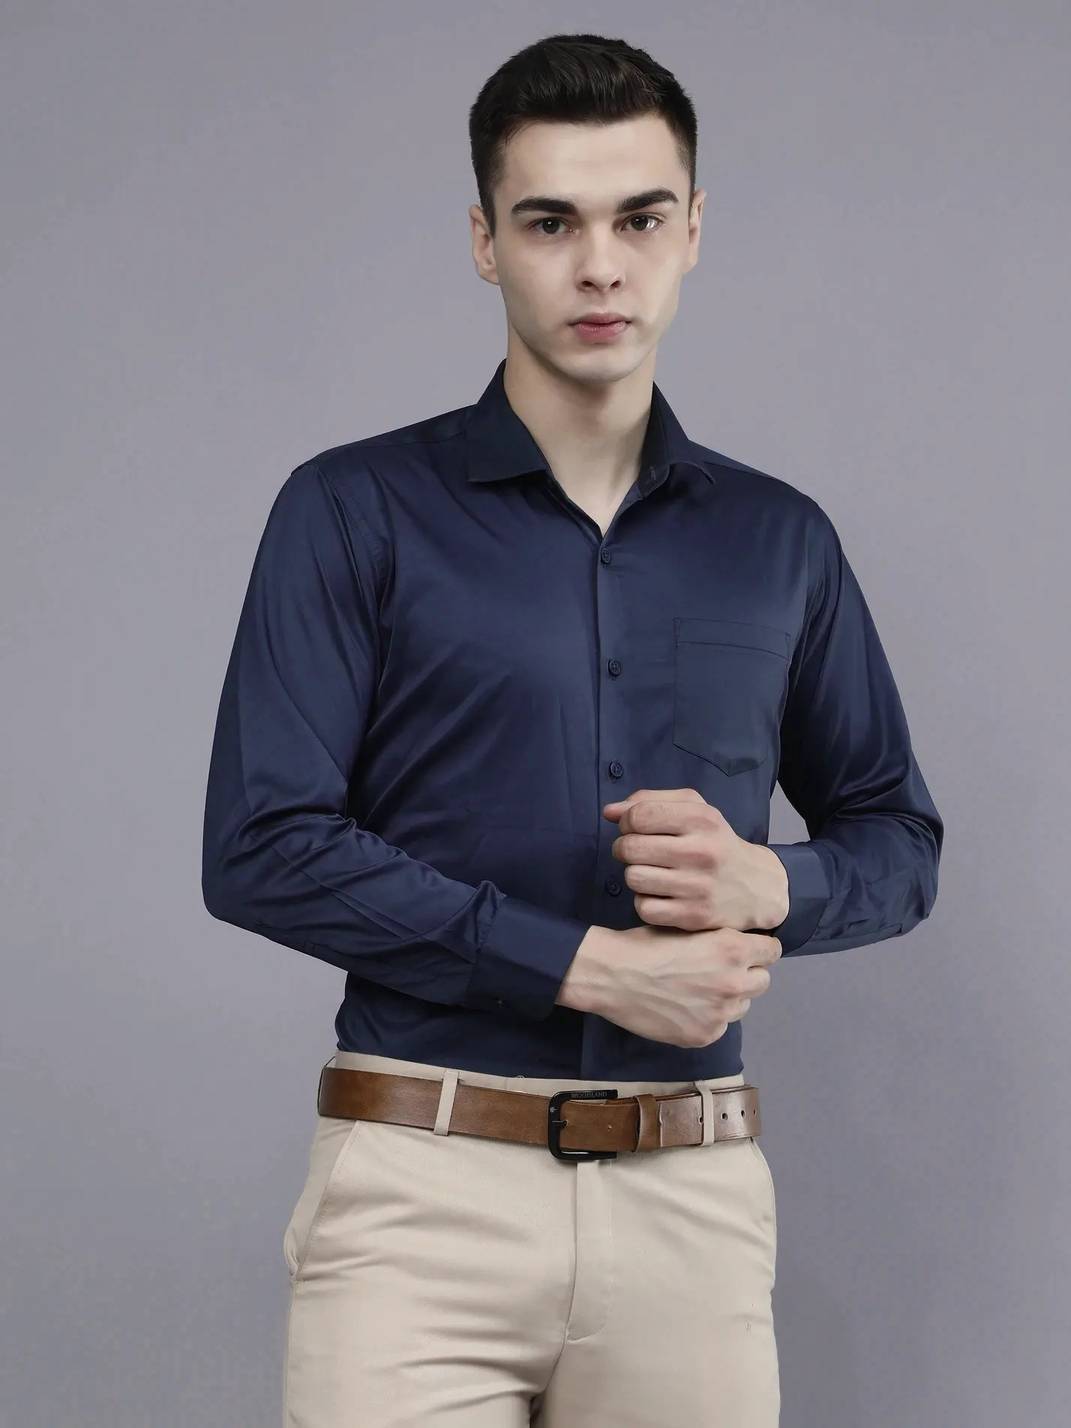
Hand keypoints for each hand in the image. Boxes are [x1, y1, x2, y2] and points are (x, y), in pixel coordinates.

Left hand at [602, 787, 789, 932]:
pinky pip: (643, 907)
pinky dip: (644, 901)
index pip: (639, 816)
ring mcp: (698, 887)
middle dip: (624, 848)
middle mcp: (701, 852)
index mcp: (702, 819)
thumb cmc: (715, 842)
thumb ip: (649, 801)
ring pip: (633, 878)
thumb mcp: (694, 809)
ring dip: (634, 874)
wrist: (756, 886)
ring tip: (651, 871)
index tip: (635, 828)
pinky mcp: (693, 917)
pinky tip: (659, 894)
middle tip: (637, 851)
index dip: (627, 822)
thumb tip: (609, 812)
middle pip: (630, 847)